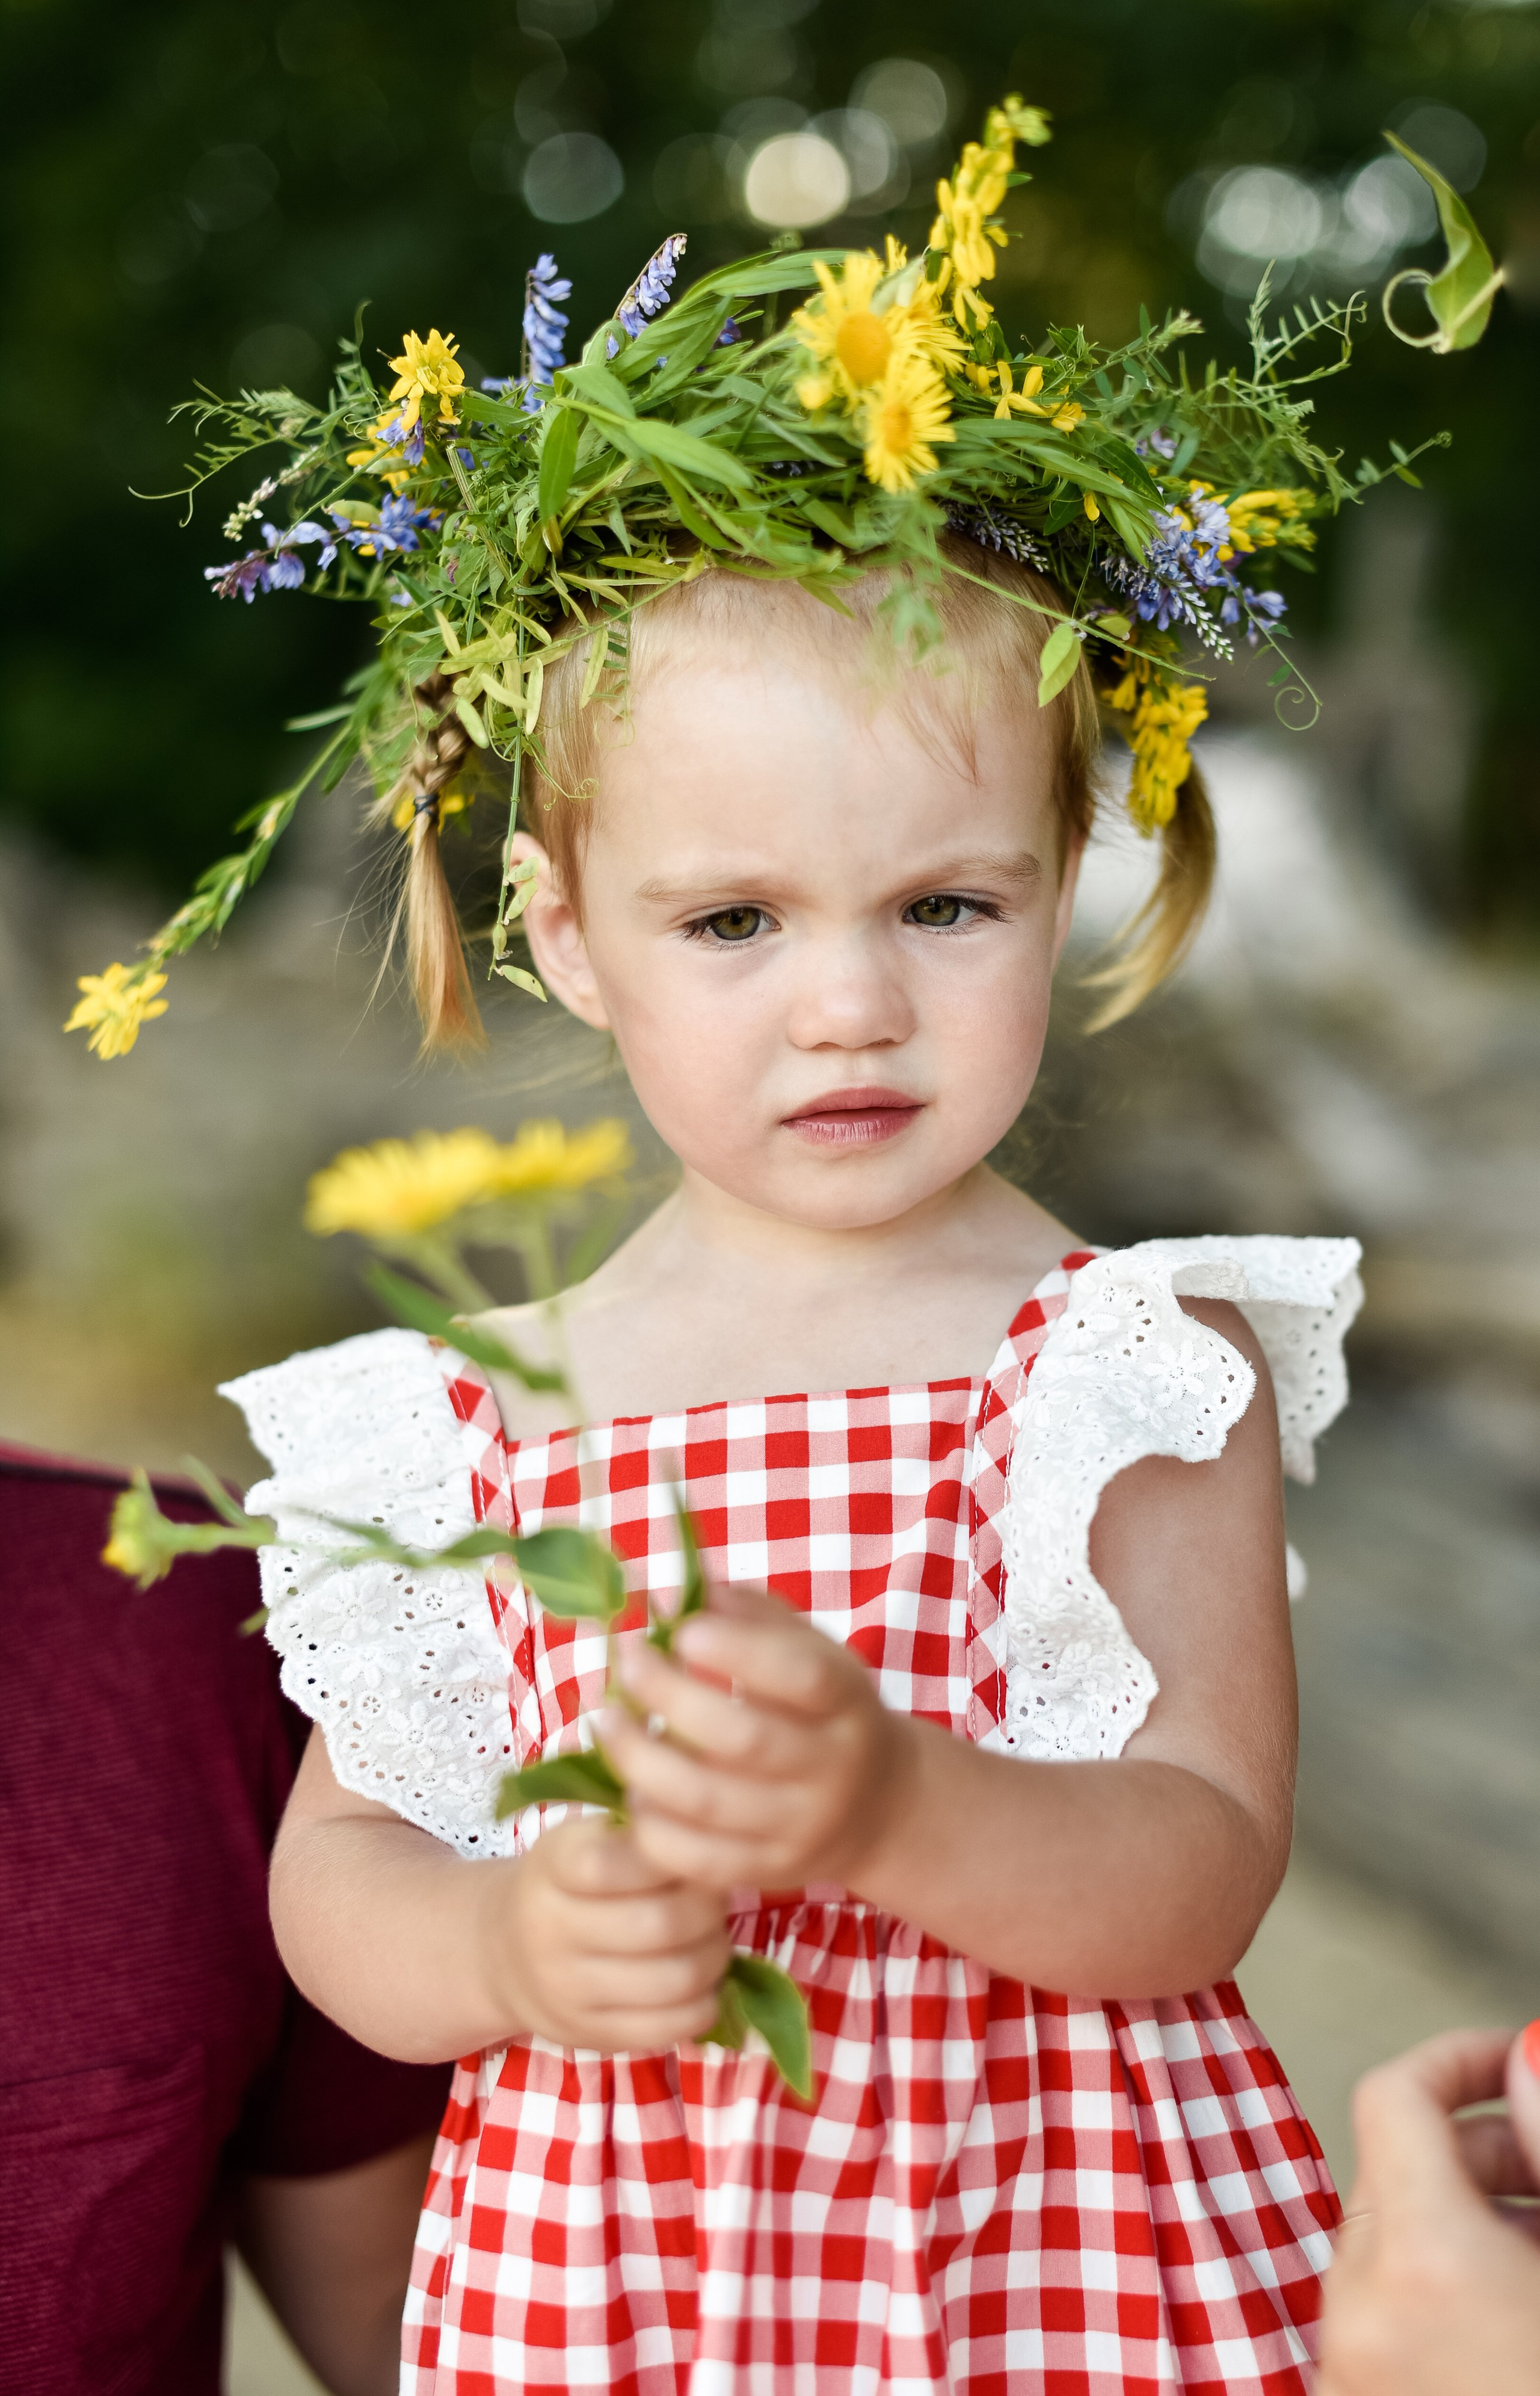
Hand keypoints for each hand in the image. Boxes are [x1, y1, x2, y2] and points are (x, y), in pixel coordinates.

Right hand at [480, 1814, 731, 2052]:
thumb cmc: (567, 1884)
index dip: (673, 1856)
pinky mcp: (592, 2035)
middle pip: (661, 1924)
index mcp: (553, 1867)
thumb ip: (638, 1830)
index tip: (695, 1849)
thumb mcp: (584, 1839)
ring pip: (674, 1979)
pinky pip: (670, 2027)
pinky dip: (705, 2003)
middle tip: (717, 1898)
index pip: (618, 1862)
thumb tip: (703, 1820)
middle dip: (710, 1909)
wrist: (504, 1955)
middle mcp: (552, 1930)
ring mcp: (569, 1990)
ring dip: (714, 1956)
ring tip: (712, 1938)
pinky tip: (702, 1982)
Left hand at [602, 1582, 909, 1891]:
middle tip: (626, 1663)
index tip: (680, 1629)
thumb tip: (676, 1591)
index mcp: (846, 1701)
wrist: (877, 1805)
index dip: (737, 1650)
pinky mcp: (769, 1872)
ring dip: (642, 1760)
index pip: (801, 1676)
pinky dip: (652, 1825)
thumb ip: (750, 1616)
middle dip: (670, 1697)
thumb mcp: (809, 1650)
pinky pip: (697, 1859)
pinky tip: (632, 1789)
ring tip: (609, 1722)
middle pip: (745, 1738)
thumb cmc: (822, 1707)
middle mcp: (831, 1768)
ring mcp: (800, 1827)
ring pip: (710, 1802)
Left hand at [1318, 2023, 1539, 2395]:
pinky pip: (1384, 2324)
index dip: (1462, 2058)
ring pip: (1392, 2248)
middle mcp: (1359, 2318)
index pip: (1396, 2095)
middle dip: (1487, 2151)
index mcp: (1420, 2264)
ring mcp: (1350, 2382)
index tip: (1526, 2061)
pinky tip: (1524, 2324)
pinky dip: (1443, 2297)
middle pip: (1396, 2170)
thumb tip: (1529, 2057)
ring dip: (1474, 2226)